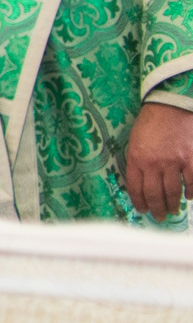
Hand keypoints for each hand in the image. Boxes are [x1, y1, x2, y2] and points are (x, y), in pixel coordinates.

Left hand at [124, 101, 192, 217]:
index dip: (139, 202)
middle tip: (159, 217)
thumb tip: (140, 184)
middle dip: (156, 209)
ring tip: (173, 210)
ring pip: (173, 192)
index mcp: (136, 158)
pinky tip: (189, 196)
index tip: (142, 210)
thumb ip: (137, 162)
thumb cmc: (151, 123)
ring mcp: (175, 162)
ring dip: (173, 204)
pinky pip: (192, 183)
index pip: (135, 188)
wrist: (171, 105)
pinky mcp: (192, 159)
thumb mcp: (135, 141)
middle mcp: (154, 163)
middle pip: (154, 194)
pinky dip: (191, 193)